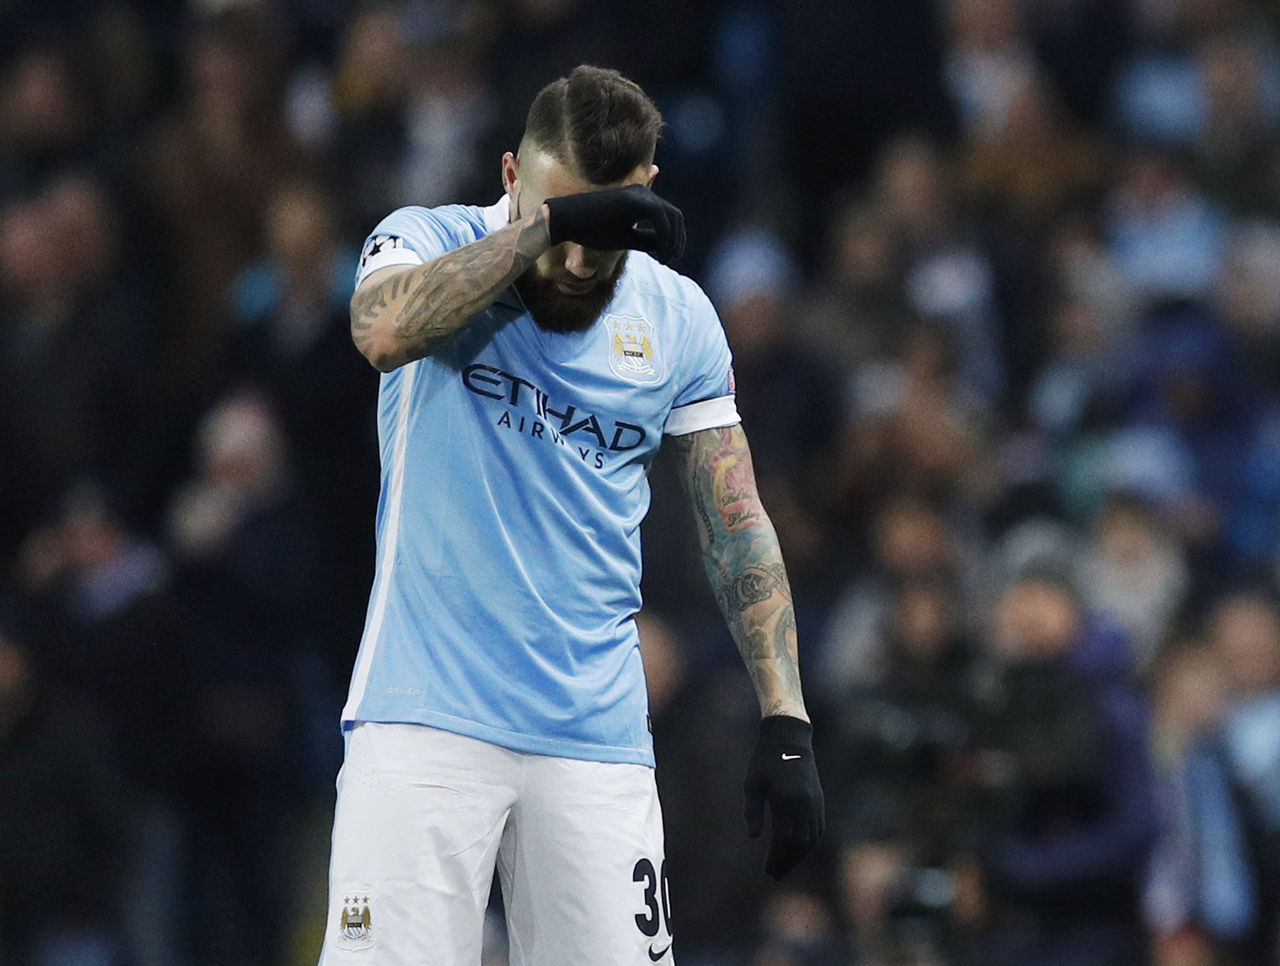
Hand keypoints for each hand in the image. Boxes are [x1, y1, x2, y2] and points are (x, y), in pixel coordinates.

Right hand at [544, 185, 685, 263]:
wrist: (568, 219)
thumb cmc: (592, 229)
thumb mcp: (625, 237)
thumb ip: (645, 239)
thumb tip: (665, 248)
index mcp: (641, 200)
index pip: (669, 217)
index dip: (675, 238)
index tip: (669, 257)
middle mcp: (643, 193)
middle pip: (675, 216)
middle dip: (678, 240)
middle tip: (672, 259)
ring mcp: (640, 193)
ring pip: (671, 216)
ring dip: (673, 239)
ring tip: (666, 258)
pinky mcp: (635, 199)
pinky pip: (660, 216)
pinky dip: (665, 234)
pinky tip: (660, 250)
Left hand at [744, 715, 824, 879]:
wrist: (790, 740)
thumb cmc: (765, 761)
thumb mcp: (752, 783)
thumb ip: (752, 811)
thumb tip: (752, 837)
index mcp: (785, 799)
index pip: (783, 839)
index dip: (776, 858)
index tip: (767, 870)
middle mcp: (804, 804)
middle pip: (799, 844)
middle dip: (787, 862)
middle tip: (774, 875)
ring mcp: (814, 803)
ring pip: (811, 840)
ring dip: (798, 856)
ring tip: (784, 867)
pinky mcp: (819, 802)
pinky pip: (818, 830)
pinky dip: (809, 845)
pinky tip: (797, 852)